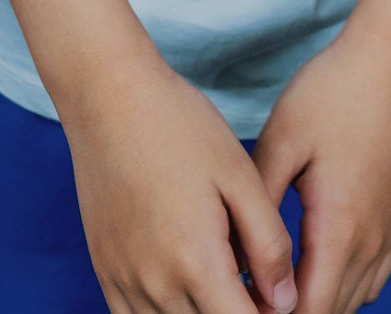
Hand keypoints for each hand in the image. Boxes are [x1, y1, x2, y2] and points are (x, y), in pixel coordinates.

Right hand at [63, 53, 298, 313]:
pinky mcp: (105, 272)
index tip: (279, 294)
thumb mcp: (240, 175)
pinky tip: (186, 287)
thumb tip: (286, 301)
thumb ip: (269, 244)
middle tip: (256, 285)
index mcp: (197, 262)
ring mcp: (124, 282)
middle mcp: (156, 285)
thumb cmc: (180, 126)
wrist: (109, 97)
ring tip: (224, 281)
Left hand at [249, 21, 390, 312]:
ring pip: (355, 302)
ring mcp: (390, 234)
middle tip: (249, 297)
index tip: (239, 302)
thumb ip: (258, 205)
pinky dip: (343, 287)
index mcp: (339, 229)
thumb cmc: (333, 93)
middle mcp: (371, 243)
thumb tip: (235, 256)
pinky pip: (372, 280)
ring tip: (274, 288)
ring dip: (318, 303)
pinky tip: (314, 267)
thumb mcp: (281, 141)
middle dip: (289, 313)